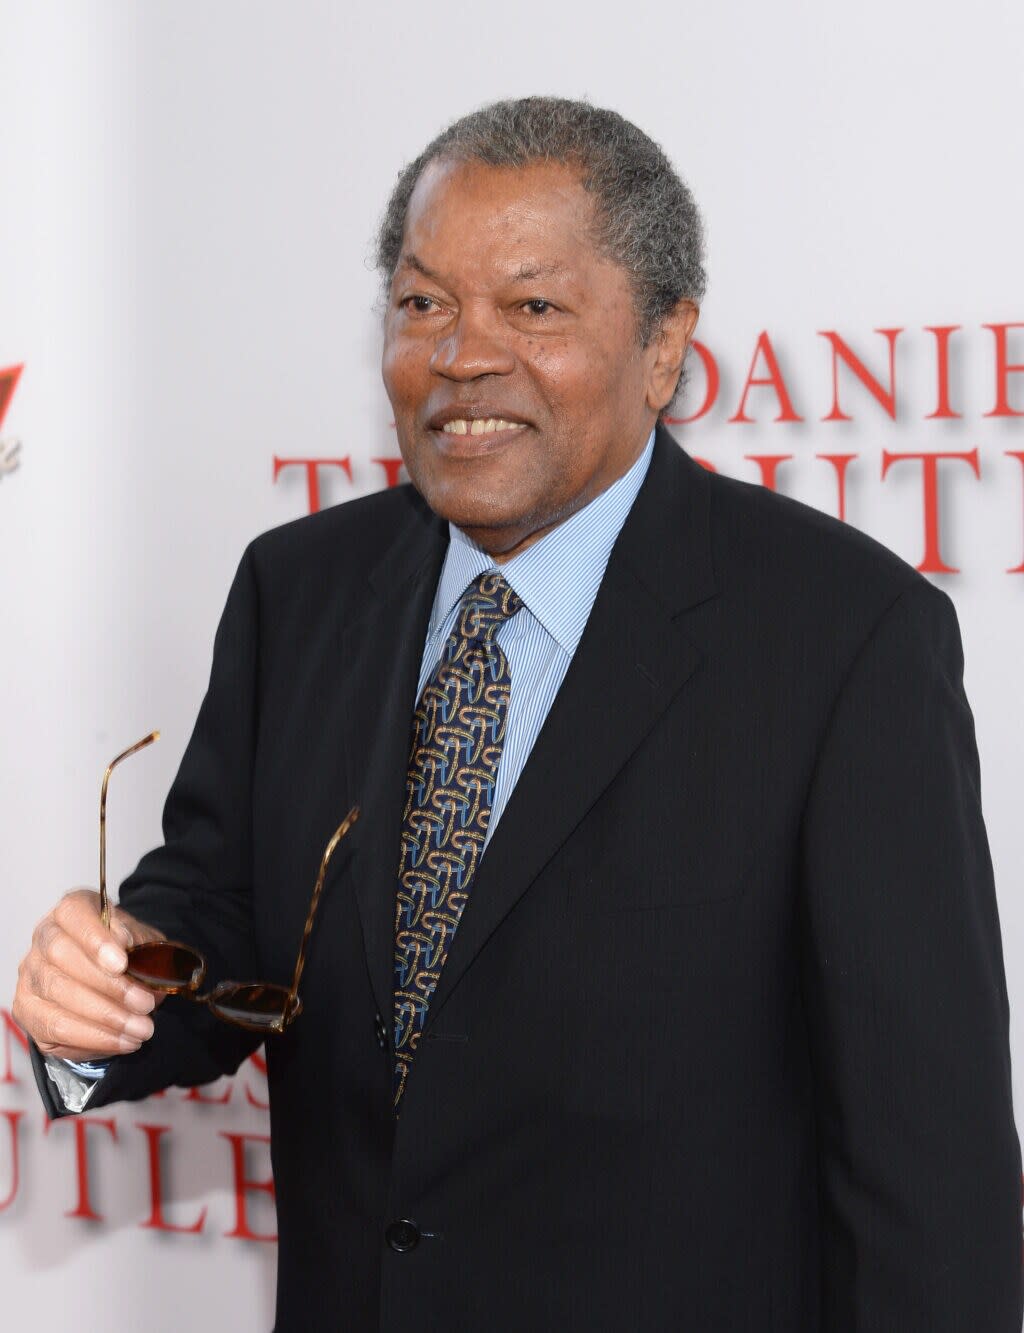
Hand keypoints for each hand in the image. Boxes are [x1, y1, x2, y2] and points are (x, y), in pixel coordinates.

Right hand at [12, 889, 167, 1061]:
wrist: (117, 979)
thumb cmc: (128, 954)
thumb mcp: (144, 941)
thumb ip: (139, 942)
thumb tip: (126, 945)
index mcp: (72, 910)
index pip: (73, 914)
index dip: (95, 939)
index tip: (122, 962)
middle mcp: (44, 938)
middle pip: (61, 956)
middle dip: (108, 986)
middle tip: (144, 1004)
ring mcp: (31, 974)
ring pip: (57, 994)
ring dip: (105, 1017)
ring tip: (141, 1029)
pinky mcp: (27, 1010)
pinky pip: (55, 1028)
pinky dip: (94, 1038)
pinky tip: (123, 1040)